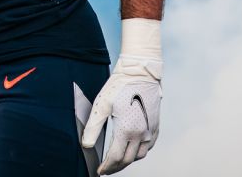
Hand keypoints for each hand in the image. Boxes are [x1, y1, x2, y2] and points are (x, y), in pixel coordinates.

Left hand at [82, 19, 162, 174]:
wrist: (141, 73)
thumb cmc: (119, 87)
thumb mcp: (102, 105)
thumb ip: (93, 128)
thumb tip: (86, 145)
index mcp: (126, 130)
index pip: (115, 158)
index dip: (106, 167)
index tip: (99, 171)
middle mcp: (141, 134)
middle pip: (127, 160)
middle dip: (115, 167)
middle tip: (106, 169)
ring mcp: (150, 131)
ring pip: (140, 155)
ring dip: (128, 161)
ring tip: (117, 161)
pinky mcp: (155, 126)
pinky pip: (149, 146)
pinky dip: (139, 153)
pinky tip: (132, 150)